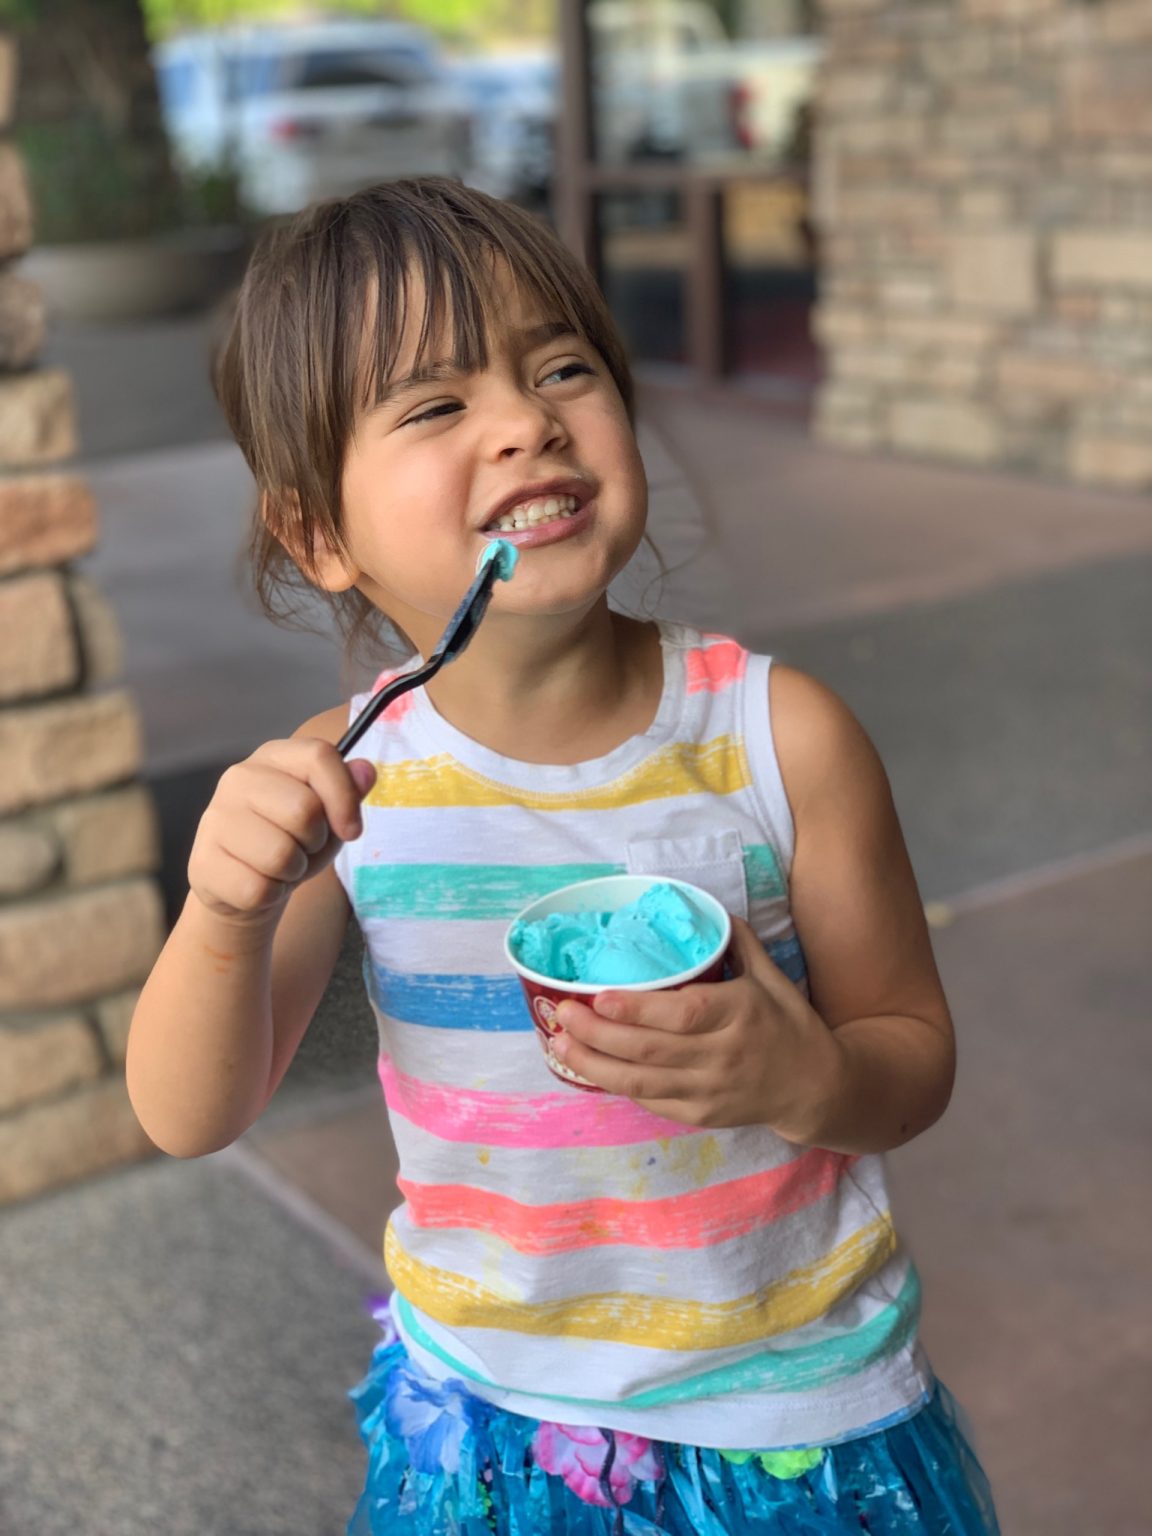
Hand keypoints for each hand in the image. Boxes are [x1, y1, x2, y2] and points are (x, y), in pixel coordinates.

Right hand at [187, 738, 375, 925]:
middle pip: (304, 810)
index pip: (319, 757)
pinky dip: (271, 895)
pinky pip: (258, 889)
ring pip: (281, 855)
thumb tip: (366, 770)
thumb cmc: (293, 841)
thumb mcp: (328, 815)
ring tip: (282, 866)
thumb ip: (348, 792)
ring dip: (294, 871)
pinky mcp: (202, 862)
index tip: (353, 830)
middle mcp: (238, 778)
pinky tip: (260, 883)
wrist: (245, 884)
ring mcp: (215, 818)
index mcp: (273, 757)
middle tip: (303, 847)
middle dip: (316, 841)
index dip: (345, 796)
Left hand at [551, 916, 839, 1134]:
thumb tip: (703, 908)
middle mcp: (722, 1056)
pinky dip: (618, 1085)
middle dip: (598, 1034)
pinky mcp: (700, 1116)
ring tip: (560, 1043)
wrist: (816, 1087)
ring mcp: (709, 1091)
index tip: (598, 996)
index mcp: (739, 1015)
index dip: (636, 1009)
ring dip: (595, 1064)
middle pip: (651, 1050)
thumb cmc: (789, 1025)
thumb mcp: (771, 977)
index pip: (682, 1014)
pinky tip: (590, 1067)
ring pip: (642, 1082)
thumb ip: (738, 941)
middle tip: (563, 1013)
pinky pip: (652, 1101)